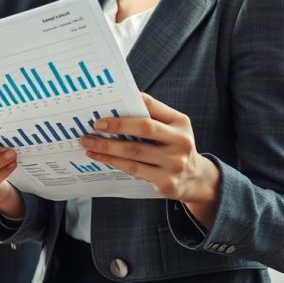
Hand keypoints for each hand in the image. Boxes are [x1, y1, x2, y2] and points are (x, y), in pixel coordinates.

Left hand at [79, 93, 220, 226]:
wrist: (195, 178)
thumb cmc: (174, 145)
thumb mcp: (172, 126)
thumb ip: (151, 112)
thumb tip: (119, 100)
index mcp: (180, 123)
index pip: (151, 108)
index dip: (128, 107)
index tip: (103, 112)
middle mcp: (181, 142)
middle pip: (144, 130)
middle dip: (116, 127)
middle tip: (93, 126)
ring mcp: (175, 164)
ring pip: (134, 153)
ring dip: (107, 148)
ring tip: (88, 143)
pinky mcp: (166, 182)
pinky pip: (134, 170)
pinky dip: (114, 162)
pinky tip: (99, 156)